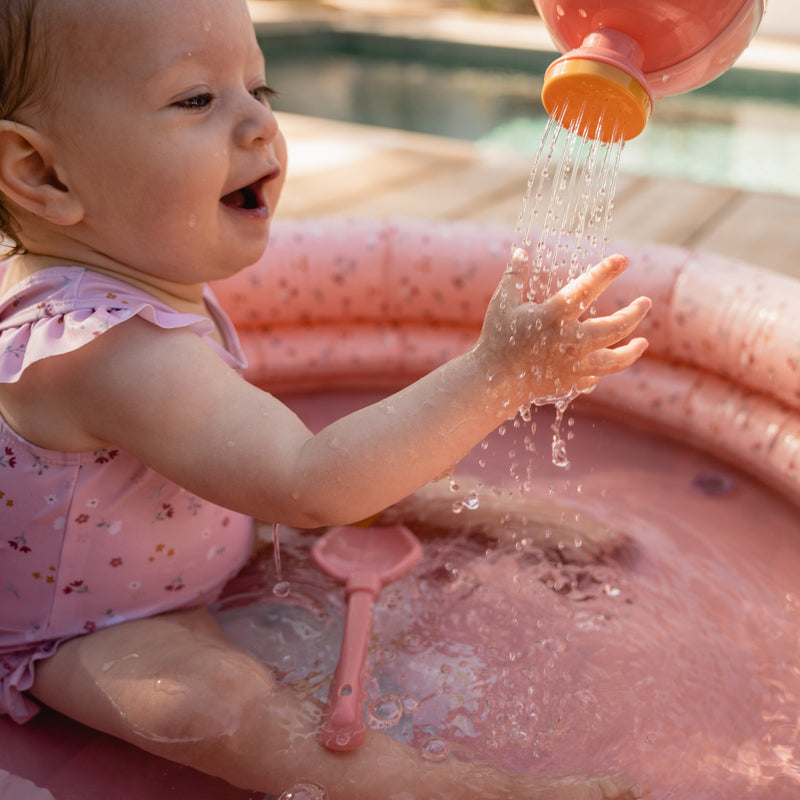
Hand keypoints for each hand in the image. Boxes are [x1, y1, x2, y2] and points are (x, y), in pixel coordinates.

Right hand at [473, 250, 650, 407]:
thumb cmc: (497, 339)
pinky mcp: (570, 382)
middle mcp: (568, 342)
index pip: (586, 289)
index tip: (623, 260)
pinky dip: (603, 370)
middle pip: (614, 328)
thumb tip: (520, 251)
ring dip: (632, 351)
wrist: (493, 383)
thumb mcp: (502, 304)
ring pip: (615, 360)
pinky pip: (595, 377)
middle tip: (645, 302)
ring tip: (643, 341)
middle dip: (633, 314)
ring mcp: (573, 365)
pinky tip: (608, 360)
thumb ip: (514, 277)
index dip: (605, 272)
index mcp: (552, 317)